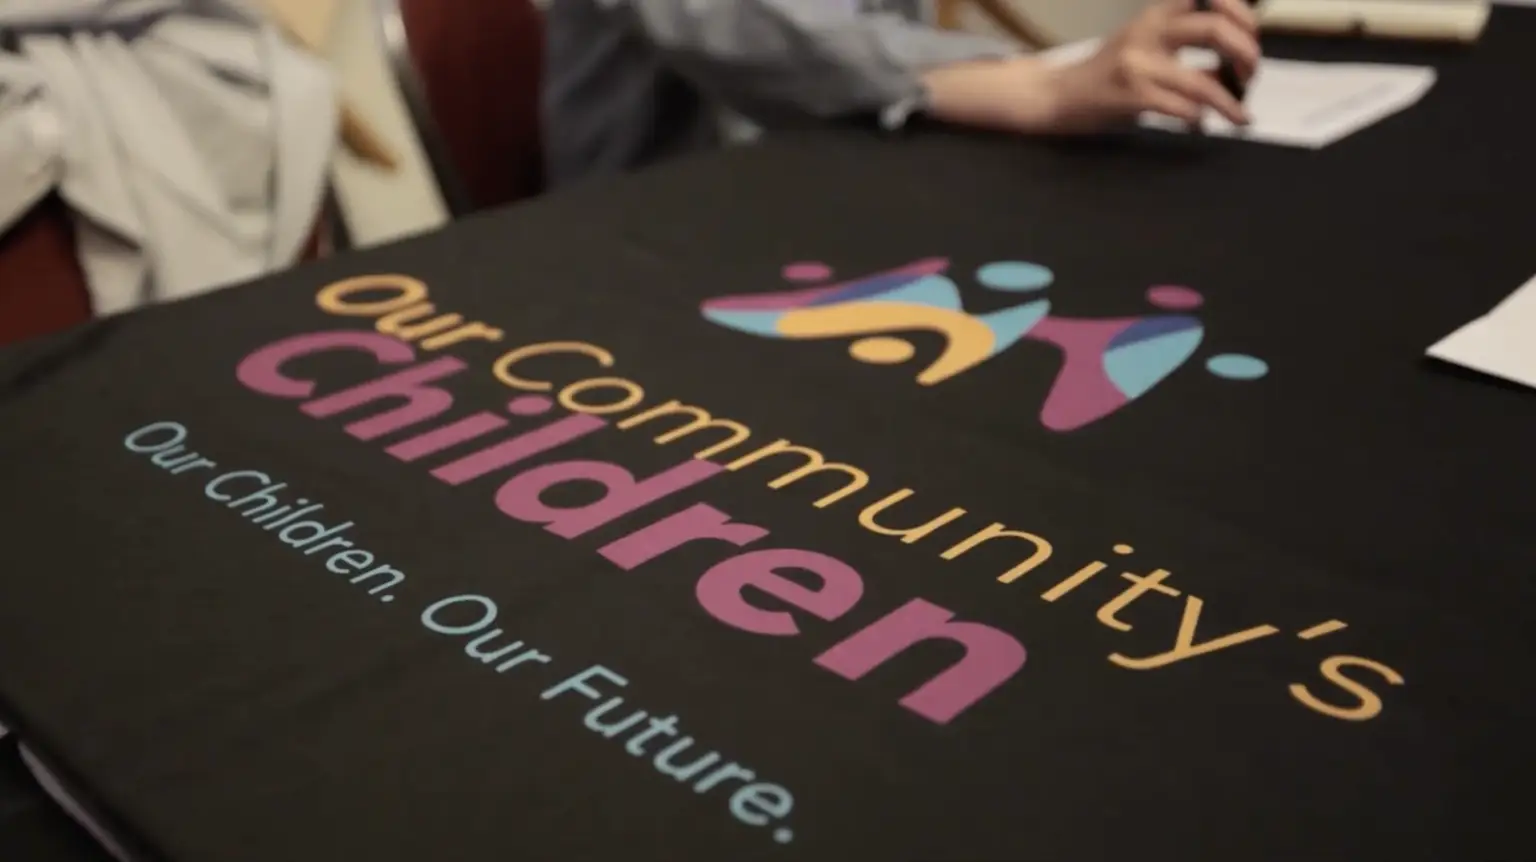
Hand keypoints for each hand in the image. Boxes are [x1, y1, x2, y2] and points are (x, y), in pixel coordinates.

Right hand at [1052, 0, 1261, 129]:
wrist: (1060, 95)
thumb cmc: (1109, 73)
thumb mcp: (1147, 47)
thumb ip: (1186, 51)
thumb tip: (1234, 68)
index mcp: (1156, 13)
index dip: (1240, 10)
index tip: (1251, 34)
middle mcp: (1149, 31)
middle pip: (1214, 28)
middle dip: (1246, 52)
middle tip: (1250, 74)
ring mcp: (1139, 65)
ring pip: (1202, 82)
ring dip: (1230, 102)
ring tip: (1240, 116)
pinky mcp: (1131, 97)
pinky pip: (1182, 109)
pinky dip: (1200, 118)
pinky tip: (1201, 123)